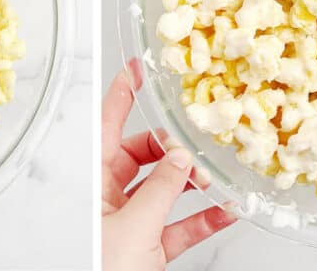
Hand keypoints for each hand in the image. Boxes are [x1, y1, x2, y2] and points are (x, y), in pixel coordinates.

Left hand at [101, 58, 236, 269]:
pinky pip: (179, 225)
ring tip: (216, 177)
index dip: (123, 92)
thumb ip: (162, 189)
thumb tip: (183, 159)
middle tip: (195, 145)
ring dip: (194, 183)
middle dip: (173, 149)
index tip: (141, 66)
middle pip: (143, 154)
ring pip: (165, 189)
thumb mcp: (133, 226)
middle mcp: (106, 196)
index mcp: (90, 180)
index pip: (107, 124)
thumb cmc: (97, 268)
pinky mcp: (147, 248)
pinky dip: (203, 218)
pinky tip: (226, 209)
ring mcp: (128, 222)